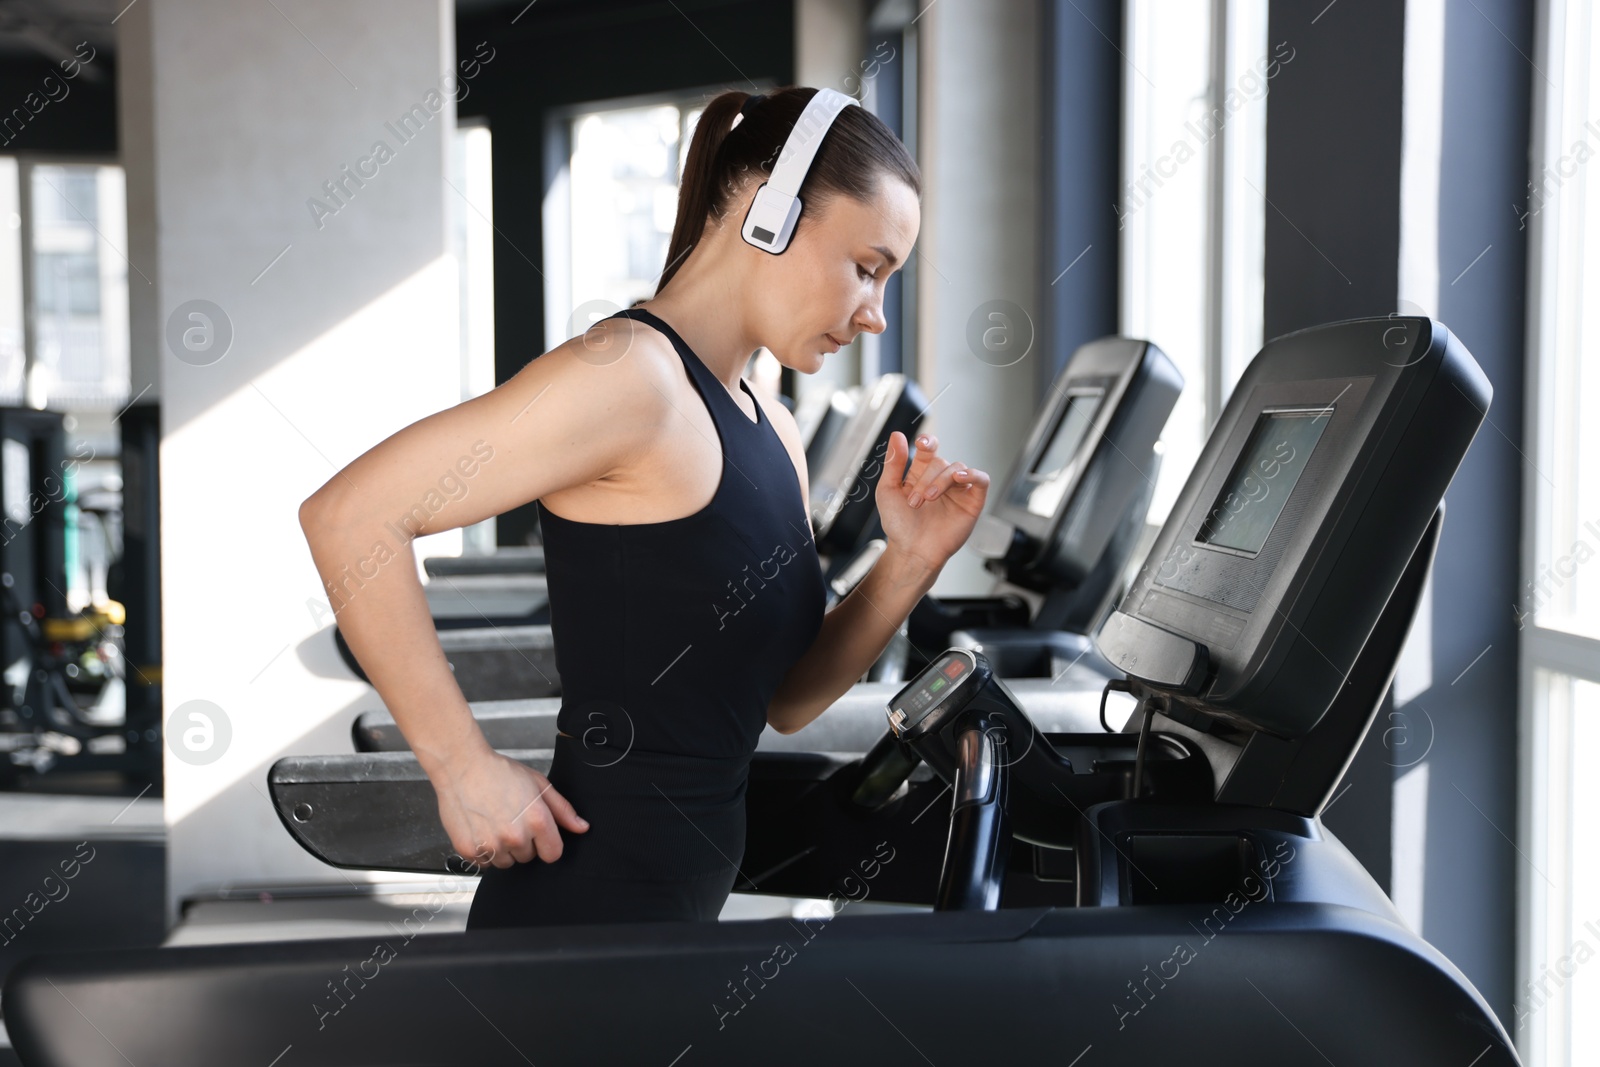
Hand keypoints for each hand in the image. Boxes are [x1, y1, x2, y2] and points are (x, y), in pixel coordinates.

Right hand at [433, 749, 588, 869]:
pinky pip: (483, 863)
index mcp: (536, 820)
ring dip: (502, 849)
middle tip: (510, 819)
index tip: (538, 835)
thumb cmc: (499, 772)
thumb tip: (581, 827)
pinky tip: (480, 828)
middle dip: (522, 843)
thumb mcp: (538, 784)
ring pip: (505, 862)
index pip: (553, 854)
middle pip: (528, 857)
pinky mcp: (469, 850)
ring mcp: (491, 845)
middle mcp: (515, 836)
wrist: (461, 766)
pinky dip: (483, 851)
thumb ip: (562, 810)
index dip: (547, 844)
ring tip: (494, 822)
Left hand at [874, 431, 989, 571]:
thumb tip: (897, 435)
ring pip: (957, 468)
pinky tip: (959, 478)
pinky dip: (973, 474)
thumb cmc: (899, 525)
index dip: (928, 442)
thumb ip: (894, 463)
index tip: (922, 444)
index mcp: (921, 473)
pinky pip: (981, 480)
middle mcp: (940, 479)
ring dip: (941, 480)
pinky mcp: (972, 502)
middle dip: (926, 478)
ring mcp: (958, 490)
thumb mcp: (888, 490)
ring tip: (929, 499)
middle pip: (940, 461)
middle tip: (915, 501)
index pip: (929, 449)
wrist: (912, 551)